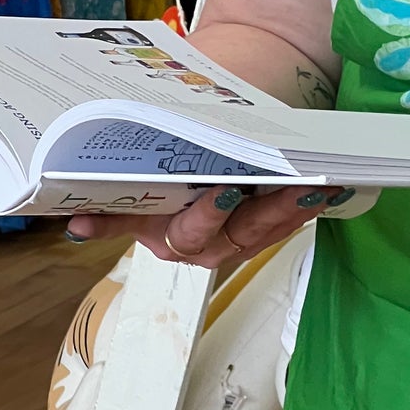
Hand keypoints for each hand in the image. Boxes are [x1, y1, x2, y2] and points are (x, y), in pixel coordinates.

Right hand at [66, 183, 367, 269]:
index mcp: (165, 234)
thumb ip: (112, 205)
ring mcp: (236, 241)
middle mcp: (203, 246)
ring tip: (319, 183)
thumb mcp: (136, 182)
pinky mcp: (265, 232)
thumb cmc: (160, 169)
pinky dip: (309, 206)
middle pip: (234, 233)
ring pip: (268, 230)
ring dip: (295, 208)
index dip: (205, 213)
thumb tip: (76, 224)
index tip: (225, 190)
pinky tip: (333, 186)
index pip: (182, 229)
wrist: (193, 163)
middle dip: (262, 210)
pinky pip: (287, 224)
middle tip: (290, 184)